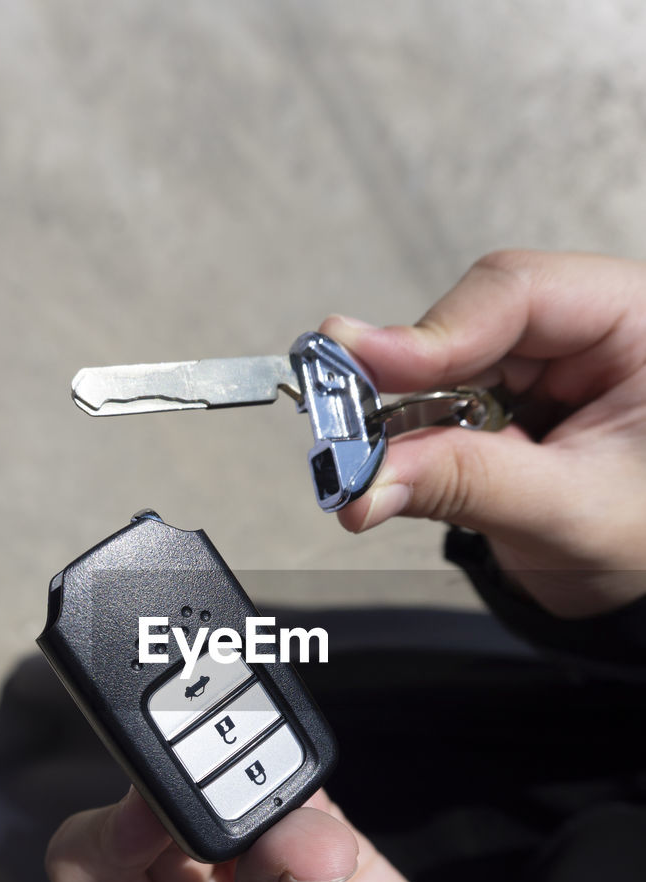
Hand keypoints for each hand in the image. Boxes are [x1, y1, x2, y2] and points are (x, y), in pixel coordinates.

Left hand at [47, 788, 511, 881]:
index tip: (157, 808)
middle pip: (154, 818)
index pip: (89, 871)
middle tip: (232, 774)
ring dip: (247, 779)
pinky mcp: (318, 860)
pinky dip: (301, 778)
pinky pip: (294, 794)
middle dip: (186, 791)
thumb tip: (292, 827)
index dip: (110, 830)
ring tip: (285, 789)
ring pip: (223, 795)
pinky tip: (316, 793)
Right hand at [322, 250, 645, 618]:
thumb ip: (466, 483)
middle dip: (405, 382)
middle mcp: (590, 329)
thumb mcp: (567, 511)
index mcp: (638, 323)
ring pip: (446, 366)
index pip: (520, 293)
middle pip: (470, 325)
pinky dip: (412, 440)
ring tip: (367, 463)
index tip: (367, 364)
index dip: (436, 331)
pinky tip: (394, 466)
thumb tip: (370, 477)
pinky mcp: (511, 401)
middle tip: (342, 424)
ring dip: (403, 418)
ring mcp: (547, 364)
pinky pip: (442, 404)